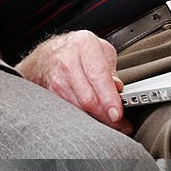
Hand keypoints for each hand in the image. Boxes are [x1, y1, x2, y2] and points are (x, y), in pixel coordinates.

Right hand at [17, 31, 132, 133]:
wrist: (47, 55)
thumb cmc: (78, 51)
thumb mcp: (100, 49)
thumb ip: (111, 70)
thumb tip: (117, 89)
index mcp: (84, 46)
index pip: (98, 76)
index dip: (109, 98)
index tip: (118, 114)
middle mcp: (69, 63)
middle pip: (88, 98)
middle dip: (106, 116)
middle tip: (122, 125)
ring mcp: (58, 80)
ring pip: (79, 109)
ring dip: (97, 120)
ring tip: (112, 124)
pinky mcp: (53, 94)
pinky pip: (72, 112)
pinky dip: (86, 119)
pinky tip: (96, 119)